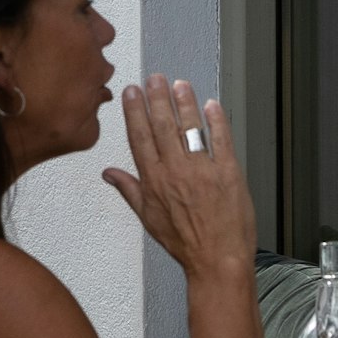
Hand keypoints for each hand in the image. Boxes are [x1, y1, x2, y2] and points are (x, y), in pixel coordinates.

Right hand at [100, 76, 253, 281]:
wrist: (218, 259)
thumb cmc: (185, 242)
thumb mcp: (148, 218)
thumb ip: (129, 190)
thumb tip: (109, 174)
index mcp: (154, 181)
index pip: (140, 137)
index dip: (134, 111)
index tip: (131, 92)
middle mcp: (176, 171)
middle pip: (163, 126)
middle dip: (157, 98)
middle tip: (154, 78)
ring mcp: (203, 171)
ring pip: (191, 129)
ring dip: (184, 103)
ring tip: (180, 84)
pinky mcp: (229, 173)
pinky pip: (222, 141)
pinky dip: (217, 121)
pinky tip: (211, 105)